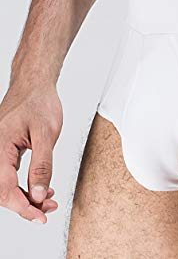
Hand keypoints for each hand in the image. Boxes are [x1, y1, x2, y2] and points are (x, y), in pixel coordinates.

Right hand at [0, 82, 61, 222]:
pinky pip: (10, 175)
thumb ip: (43, 165)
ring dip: (27, 197)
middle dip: (26, 205)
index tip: (40, 216)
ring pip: (6, 185)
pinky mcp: (5, 151)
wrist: (34, 85)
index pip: (6, 188)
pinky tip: (41, 189)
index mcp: (0, 148)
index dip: (23, 206)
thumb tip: (40, 194)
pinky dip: (25, 186)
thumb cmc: (39, 102)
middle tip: (48, 210)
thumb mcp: (46, 133)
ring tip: (49, 201)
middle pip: (3, 191)